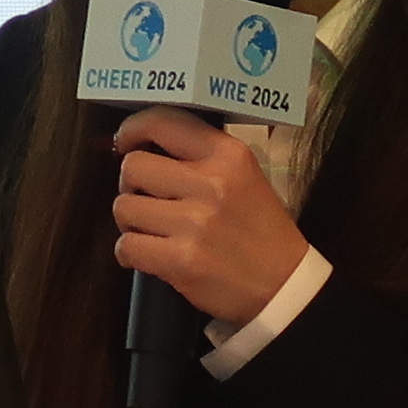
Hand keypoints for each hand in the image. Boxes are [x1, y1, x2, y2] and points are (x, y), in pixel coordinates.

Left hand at [105, 106, 315, 325]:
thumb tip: (145, 148)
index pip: (163, 122)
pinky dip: (128, 252)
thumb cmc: (260, 230)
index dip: (132, 129)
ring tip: (149, 231)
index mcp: (227, 155)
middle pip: (133, 166)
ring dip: (129, 221)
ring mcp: (195, 223)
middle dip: (130, 185)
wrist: (284, 285)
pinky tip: (144, 255)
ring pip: (124, 207)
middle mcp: (211, 182)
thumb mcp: (245, 176)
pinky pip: (127, 245)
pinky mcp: (182, 260)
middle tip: (144, 200)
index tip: (125, 143)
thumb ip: (203, 157)